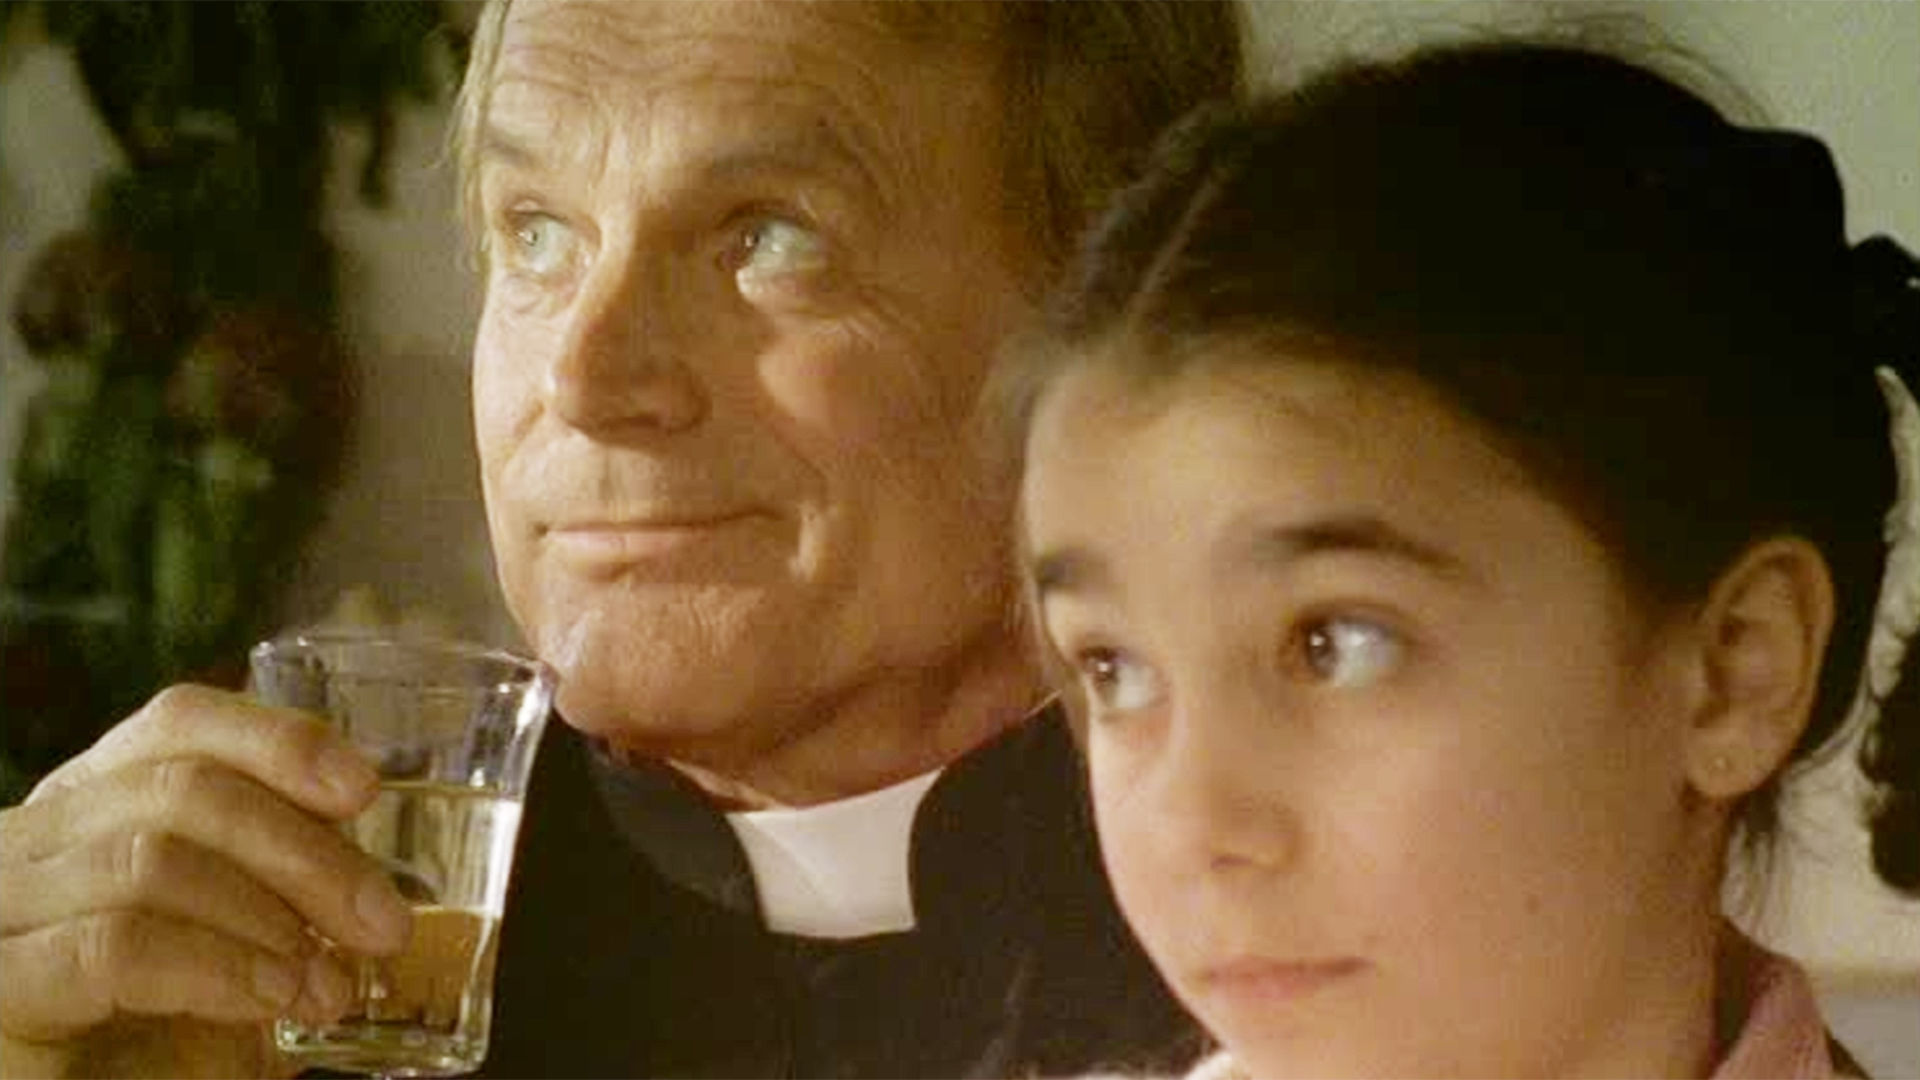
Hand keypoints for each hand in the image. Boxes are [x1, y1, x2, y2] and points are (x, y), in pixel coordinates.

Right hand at [0, 684, 412, 1076]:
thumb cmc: (169, 1042)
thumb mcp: (234, 935)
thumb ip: (275, 872)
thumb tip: (359, 828)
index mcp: (90, 808)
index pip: (178, 725)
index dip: (276, 742)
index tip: (362, 790)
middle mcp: (31, 843)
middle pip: (180, 788)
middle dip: (303, 853)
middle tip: (382, 923)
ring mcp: (4, 911)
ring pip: (150, 858)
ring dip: (267, 917)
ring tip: (327, 983)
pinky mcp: (0, 989)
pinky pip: (112, 944)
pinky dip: (214, 966)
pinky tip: (269, 997)